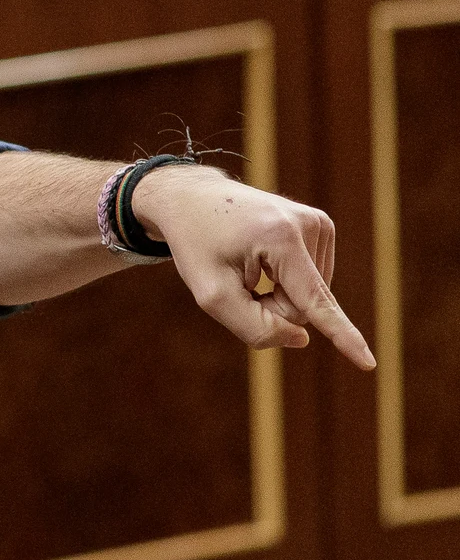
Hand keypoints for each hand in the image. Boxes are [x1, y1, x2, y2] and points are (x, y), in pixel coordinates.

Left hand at [132, 165, 374, 369]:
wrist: (191, 196)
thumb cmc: (196, 244)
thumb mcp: (209, 292)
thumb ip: (252, 326)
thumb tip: (302, 338)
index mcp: (280, 237)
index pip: (314, 299)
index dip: (342, 335)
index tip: (368, 364)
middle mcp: (308, 224)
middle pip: (304, 305)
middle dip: (270, 306)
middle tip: (237, 278)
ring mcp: (318, 222)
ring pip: (309, 295)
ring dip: (276, 293)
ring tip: (248, 263)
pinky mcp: (320, 225)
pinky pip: (311, 280)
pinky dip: (285, 281)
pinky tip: (262, 259)